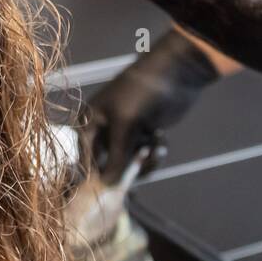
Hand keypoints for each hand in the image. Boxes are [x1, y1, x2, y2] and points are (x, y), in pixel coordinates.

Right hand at [86, 31, 218, 182]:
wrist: (175, 74)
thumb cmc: (141, 94)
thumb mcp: (125, 125)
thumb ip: (116, 157)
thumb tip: (107, 185)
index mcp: (90, 122)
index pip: (86, 156)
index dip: (98, 173)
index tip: (111, 186)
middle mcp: (104, 129)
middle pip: (110, 164)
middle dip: (128, 166)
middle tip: (143, 159)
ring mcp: (125, 133)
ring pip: (129, 164)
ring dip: (144, 161)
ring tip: (155, 147)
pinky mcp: (143, 136)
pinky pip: (145, 157)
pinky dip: (154, 153)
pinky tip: (161, 140)